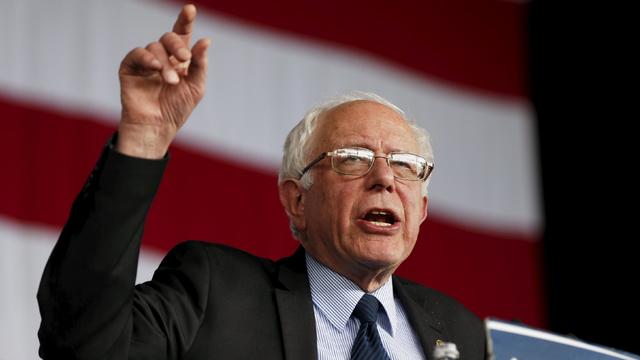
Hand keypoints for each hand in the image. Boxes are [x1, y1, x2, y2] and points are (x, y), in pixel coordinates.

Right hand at [116, 4, 209, 158]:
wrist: (157, 127)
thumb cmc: (177, 109)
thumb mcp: (196, 86)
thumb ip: (199, 64)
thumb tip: (205, 40)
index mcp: (179, 60)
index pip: (182, 35)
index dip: (185, 21)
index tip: (190, 9)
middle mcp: (162, 57)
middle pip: (169, 38)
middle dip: (178, 45)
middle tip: (185, 58)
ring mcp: (146, 62)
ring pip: (155, 47)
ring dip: (165, 63)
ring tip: (171, 82)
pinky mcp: (130, 68)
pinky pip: (137, 54)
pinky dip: (147, 58)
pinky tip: (155, 68)